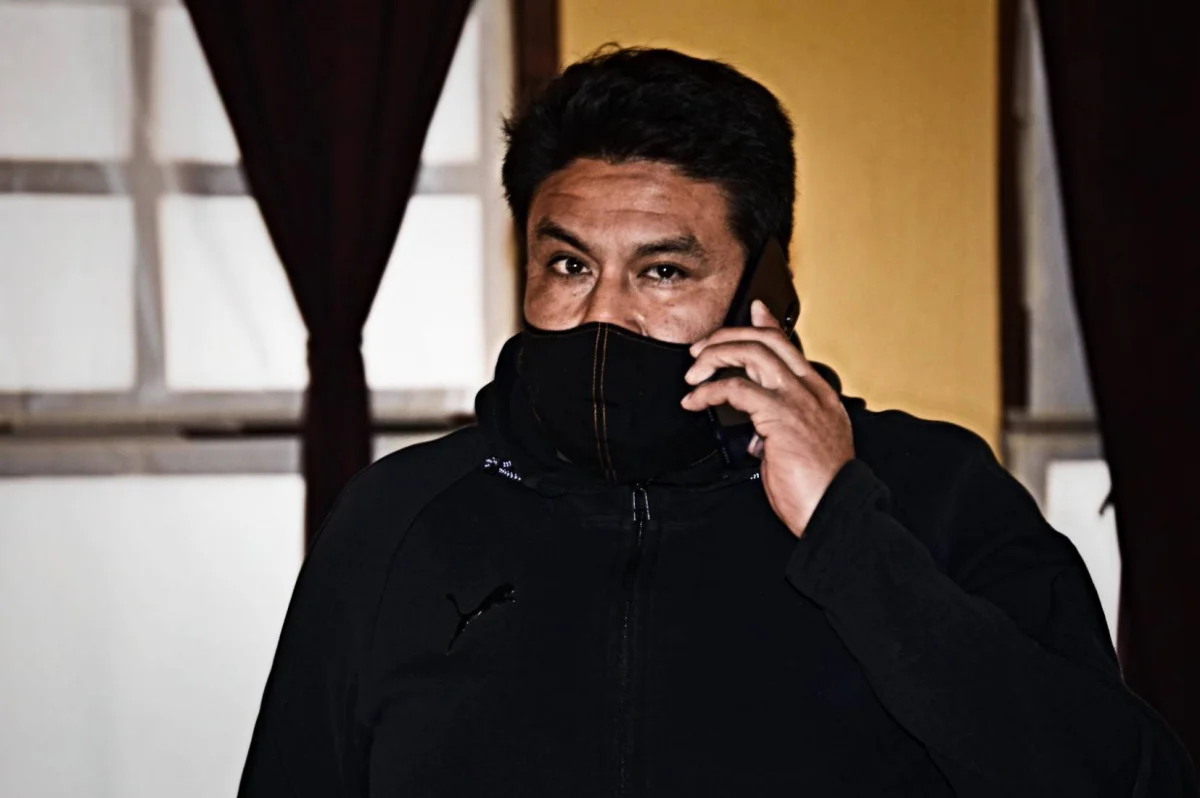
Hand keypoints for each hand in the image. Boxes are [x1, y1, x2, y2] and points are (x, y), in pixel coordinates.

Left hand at [681, 300, 853, 537]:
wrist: (835, 513)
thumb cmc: (818, 492)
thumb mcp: (800, 453)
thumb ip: (780, 433)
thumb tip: (757, 435)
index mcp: (820, 397)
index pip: (791, 347)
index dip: (768, 325)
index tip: (753, 310)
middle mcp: (811, 392)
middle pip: (767, 341)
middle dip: (728, 337)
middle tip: (701, 351)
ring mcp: (798, 401)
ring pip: (753, 353)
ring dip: (715, 356)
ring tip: (693, 374)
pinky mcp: (781, 416)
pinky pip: (736, 388)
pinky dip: (708, 391)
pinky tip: (695, 401)